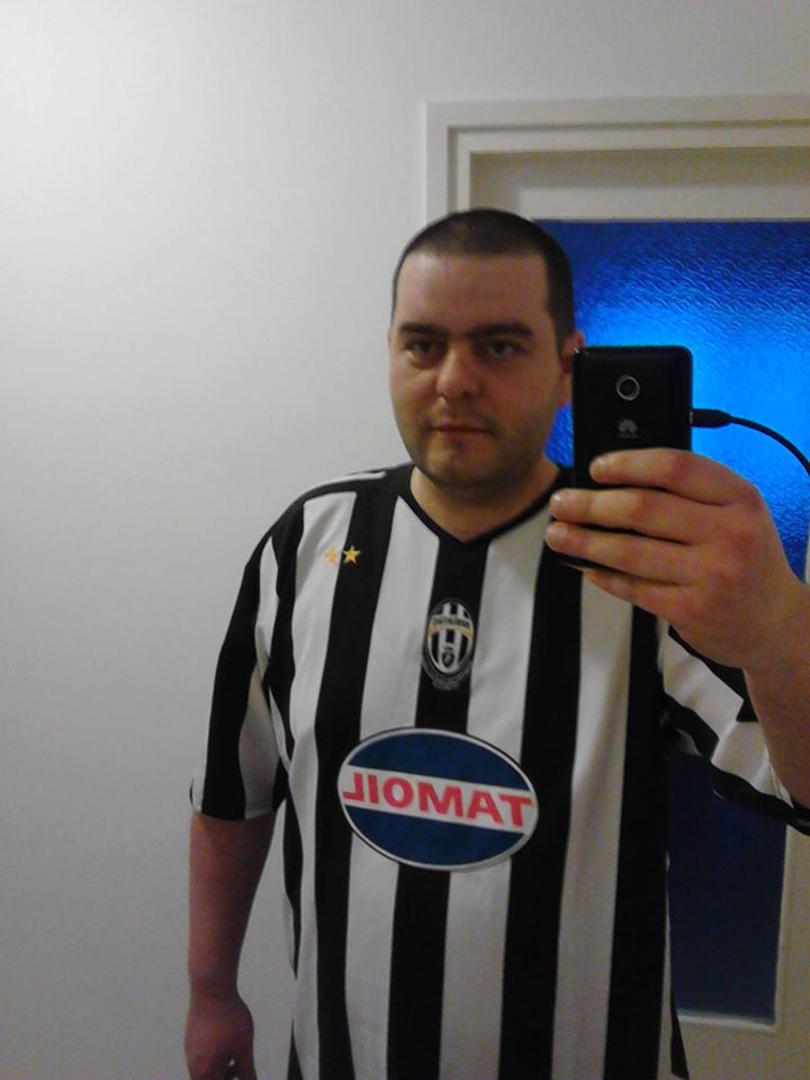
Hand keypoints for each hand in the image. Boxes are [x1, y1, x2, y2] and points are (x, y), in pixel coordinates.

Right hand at [185, 989, 256, 1079]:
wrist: (211, 987)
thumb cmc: (229, 1017)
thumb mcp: (244, 1047)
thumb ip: (247, 1071)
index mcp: (205, 1072)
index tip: (243, 1073)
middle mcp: (193, 1064)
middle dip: (226, 1077)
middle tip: (240, 1068)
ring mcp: (190, 1051)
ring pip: (205, 1070)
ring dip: (220, 1068)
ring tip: (235, 1055)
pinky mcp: (190, 1038)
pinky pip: (201, 1056)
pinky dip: (214, 1056)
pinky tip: (226, 1041)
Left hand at [545, 449, 802, 669]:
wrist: (776, 624)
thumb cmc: (745, 558)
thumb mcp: (737, 514)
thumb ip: (692, 494)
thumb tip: (618, 480)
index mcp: (740, 499)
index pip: (676, 468)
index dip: (628, 464)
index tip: (596, 467)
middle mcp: (729, 535)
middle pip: (643, 509)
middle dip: (591, 505)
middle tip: (562, 502)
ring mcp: (710, 576)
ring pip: (630, 552)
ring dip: (584, 541)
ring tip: (558, 534)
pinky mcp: (690, 611)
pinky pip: (633, 587)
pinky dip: (602, 575)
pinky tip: (586, 565)